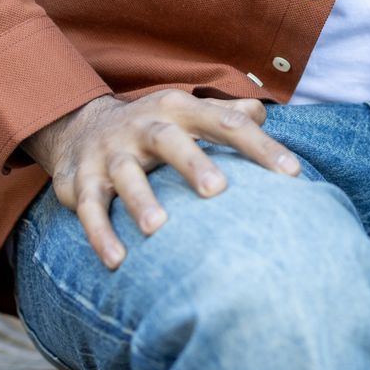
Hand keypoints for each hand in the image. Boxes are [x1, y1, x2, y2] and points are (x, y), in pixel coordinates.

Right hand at [23, 90, 302, 269]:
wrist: (78, 128)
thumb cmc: (154, 126)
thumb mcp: (188, 112)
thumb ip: (228, 113)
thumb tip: (265, 112)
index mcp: (179, 109)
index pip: (225, 123)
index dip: (259, 146)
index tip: (292, 173)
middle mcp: (144, 127)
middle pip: (170, 140)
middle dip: (193, 162)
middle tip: (218, 190)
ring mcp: (111, 153)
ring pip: (125, 174)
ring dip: (139, 199)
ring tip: (156, 228)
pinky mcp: (82, 181)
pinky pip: (89, 207)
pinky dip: (100, 233)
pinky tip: (116, 260)